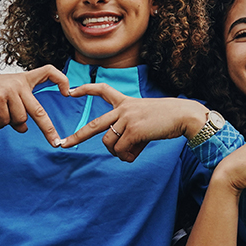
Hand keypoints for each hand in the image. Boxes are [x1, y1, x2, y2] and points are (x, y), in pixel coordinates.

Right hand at [0, 66, 71, 146]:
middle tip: (56, 143)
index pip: (48, 71)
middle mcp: (18, 83)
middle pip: (39, 111)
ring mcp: (8, 90)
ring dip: (8, 125)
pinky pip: (5, 122)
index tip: (68, 92)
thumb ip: (18, 109)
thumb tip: (24, 128)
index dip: (61, 80)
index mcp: (23, 79)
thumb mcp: (4, 97)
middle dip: (48, 129)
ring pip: (20, 120)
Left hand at [56, 84, 206, 162]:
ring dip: (118, 153)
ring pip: (109, 143)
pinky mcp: (134, 130)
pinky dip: (127, 156)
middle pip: (94, 124)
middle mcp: (124, 109)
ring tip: (132, 152)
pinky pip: (121, 150)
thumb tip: (122, 153)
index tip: (71, 91)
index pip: (103, 90)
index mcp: (126, 102)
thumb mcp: (145, 121)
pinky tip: (137, 153)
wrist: (183, 116)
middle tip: (62, 145)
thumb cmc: (167, 119)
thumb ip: (130, 134)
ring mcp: (128, 119)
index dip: (86, 89)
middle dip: (77, 136)